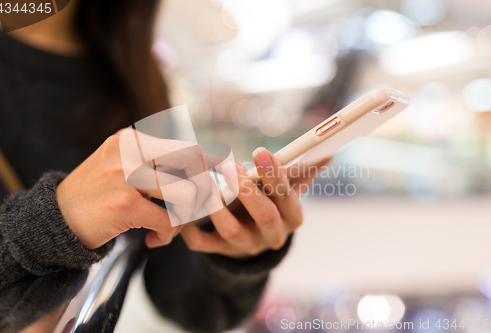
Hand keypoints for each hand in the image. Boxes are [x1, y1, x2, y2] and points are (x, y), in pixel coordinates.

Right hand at [56, 129, 210, 249]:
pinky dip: (168, 235)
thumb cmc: (98, 194)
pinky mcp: (124, 205)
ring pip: (187, 194)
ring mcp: (126, 175)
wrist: (56, 219)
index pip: (186, 146)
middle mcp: (130, 150)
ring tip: (169, 228)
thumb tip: (206, 164)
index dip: (211, 162)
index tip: (223, 174)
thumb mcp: (122, 165)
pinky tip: (153, 240)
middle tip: (195, 208)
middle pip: (194, 161)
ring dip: (185, 218)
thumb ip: (157, 162)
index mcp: (132, 139)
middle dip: (205, 189)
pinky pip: (169, 221)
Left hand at [180, 148, 331, 258]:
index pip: (287, 196)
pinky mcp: (222, 251)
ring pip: (232, 231)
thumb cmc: (272, 205)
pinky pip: (204, 244)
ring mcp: (246, 245)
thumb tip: (327, 152)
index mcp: (291, 217)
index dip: (275, 175)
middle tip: (230, 166)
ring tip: (205, 184)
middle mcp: (272, 235)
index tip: (260, 152)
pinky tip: (183, 210)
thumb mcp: (288, 191)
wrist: (254, 241)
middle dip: (248, 190)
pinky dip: (191, 230)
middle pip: (265, 216)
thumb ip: (304, 172)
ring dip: (218, 207)